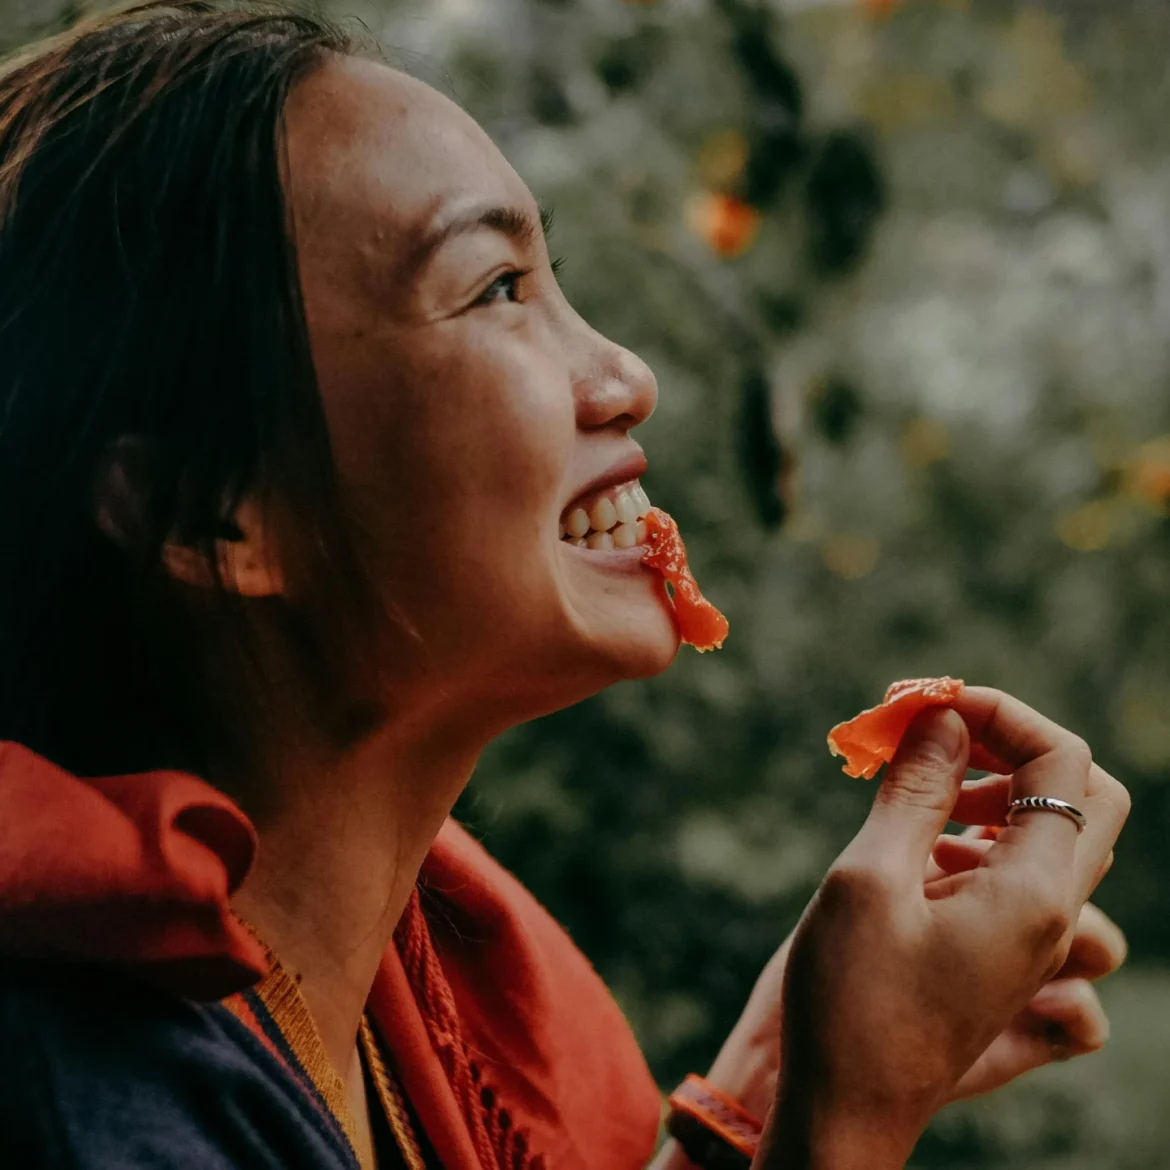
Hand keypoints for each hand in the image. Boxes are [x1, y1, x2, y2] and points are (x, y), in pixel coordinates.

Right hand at [753, 688, 1129, 1169]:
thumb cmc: (850, 999)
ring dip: (1001, 794)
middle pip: (1085, 793)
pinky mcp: (1006, 957)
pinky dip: (988, 839)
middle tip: (940, 740)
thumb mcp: (869, 877)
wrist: (847, 1109)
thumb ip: (916, 790)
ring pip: (1061, 835)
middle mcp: (1053, 915)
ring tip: (924, 797)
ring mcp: (1034, 940)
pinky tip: (923, 855)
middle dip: (1014, 746)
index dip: (999, 711)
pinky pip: (1030, 875)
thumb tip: (945, 715)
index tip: (925, 702)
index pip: (1062, 759)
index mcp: (1034, 892)